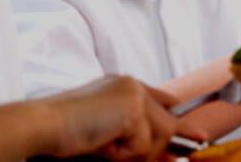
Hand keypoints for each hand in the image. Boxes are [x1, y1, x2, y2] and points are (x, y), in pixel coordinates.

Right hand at [39, 75, 204, 160]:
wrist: (41, 124)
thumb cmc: (64, 132)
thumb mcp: (104, 130)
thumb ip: (132, 134)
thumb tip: (171, 153)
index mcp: (124, 86)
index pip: (161, 100)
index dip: (176, 118)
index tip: (198, 133)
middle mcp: (133, 86)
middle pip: (166, 121)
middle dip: (167, 145)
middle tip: (182, 152)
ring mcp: (135, 95)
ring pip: (157, 137)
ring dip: (133, 154)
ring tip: (104, 147)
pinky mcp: (133, 110)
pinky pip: (140, 146)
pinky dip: (121, 155)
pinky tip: (102, 145)